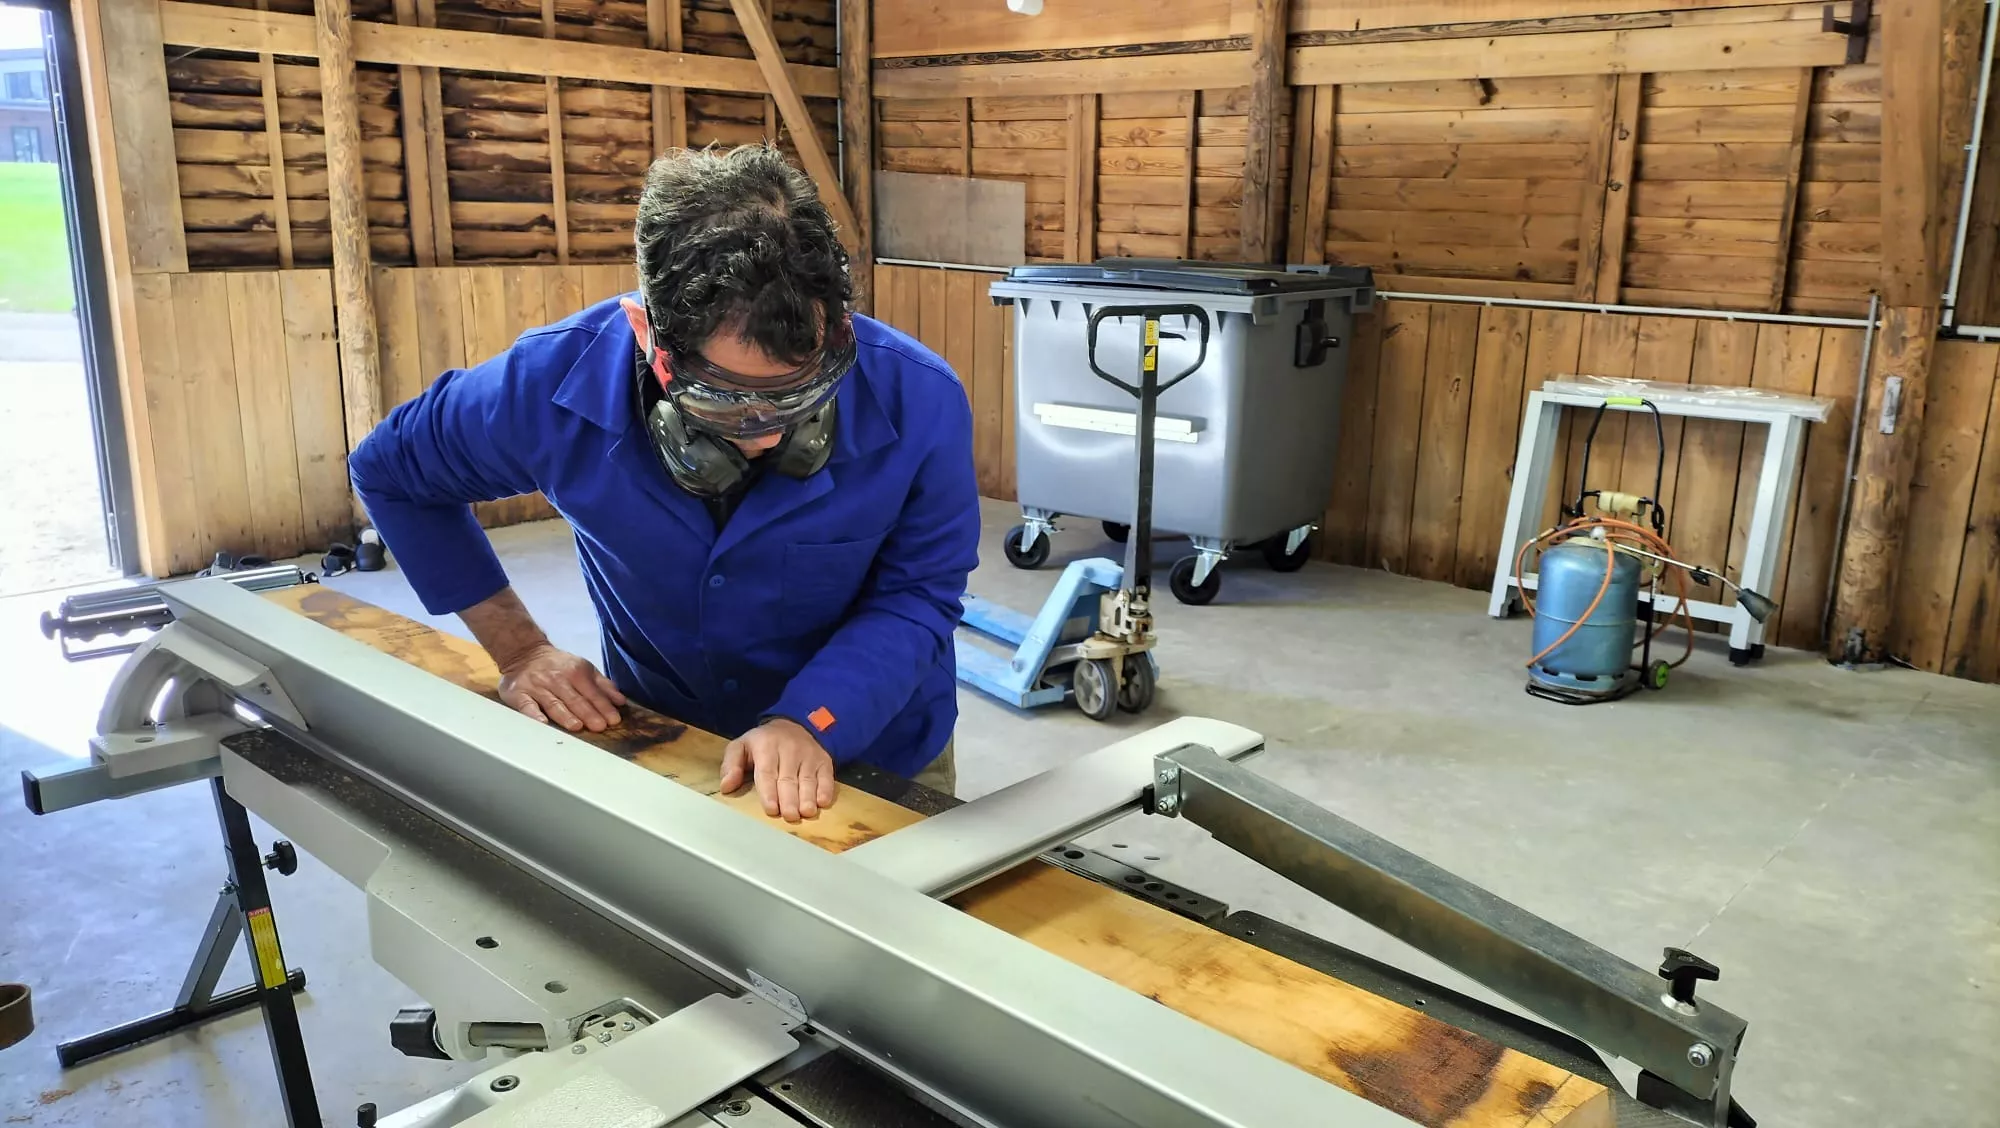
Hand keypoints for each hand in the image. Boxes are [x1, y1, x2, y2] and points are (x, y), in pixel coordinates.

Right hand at [497, 643, 626, 732]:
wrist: (525, 653)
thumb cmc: (559, 666)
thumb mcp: (584, 668)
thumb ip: (602, 685)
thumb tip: (620, 701)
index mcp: (575, 671)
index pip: (592, 692)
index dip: (603, 706)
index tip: (613, 720)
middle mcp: (556, 678)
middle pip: (574, 699)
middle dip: (588, 713)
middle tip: (599, 727)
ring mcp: (537, 686)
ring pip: (553, 703)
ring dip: (565, 715)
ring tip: (576, 726)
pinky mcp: (519, 693)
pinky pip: (526, 705)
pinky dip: (534, 714)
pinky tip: (542, 723)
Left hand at [720, 719, 835, 822]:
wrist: (795, 725)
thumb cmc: (764, 743)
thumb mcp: (742, 746)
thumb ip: (731, 765)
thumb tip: (726, 786)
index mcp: (766, 746)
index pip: (767, 772)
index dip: (769, 791)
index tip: (771, 808)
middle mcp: (789, 749)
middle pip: (789, 778)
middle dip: (790, 798)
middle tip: (790, 816)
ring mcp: (808, 755)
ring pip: (808, 779)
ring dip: (808, 797)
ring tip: (806, 812)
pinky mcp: (824, 760)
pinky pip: (826, 775)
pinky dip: (826, 789)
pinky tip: (822, 802)